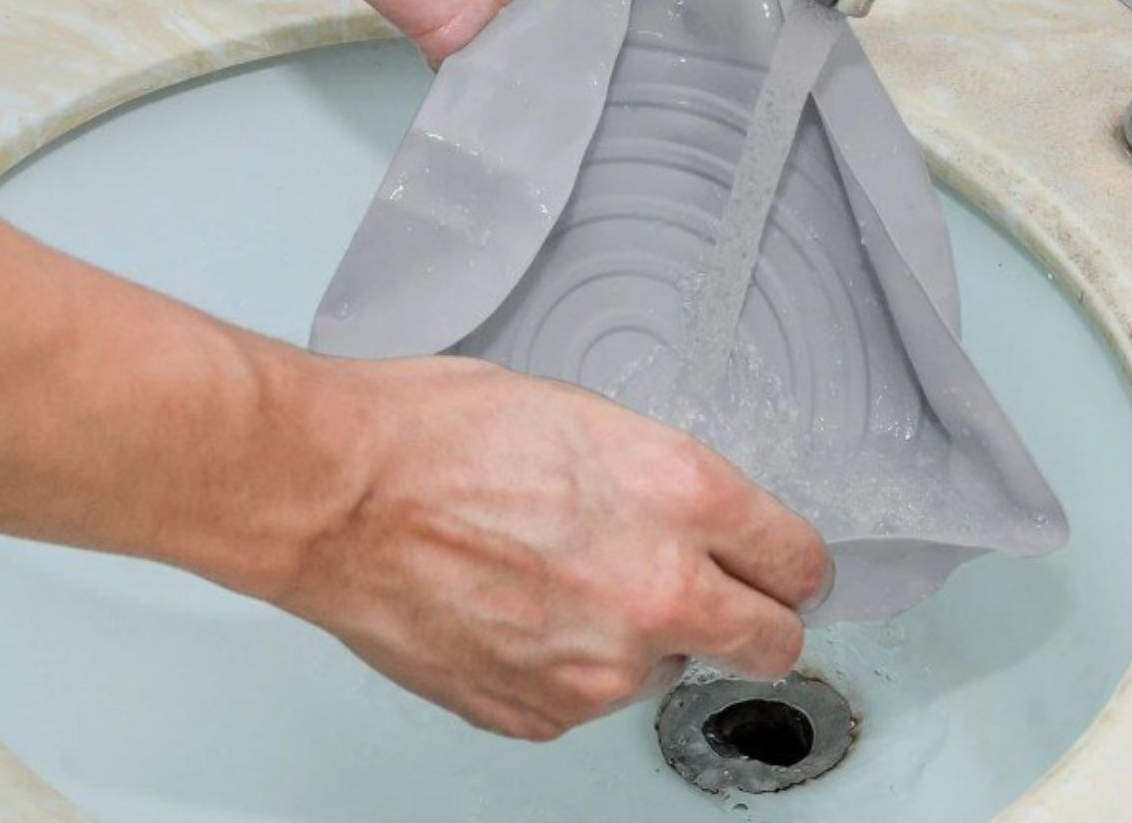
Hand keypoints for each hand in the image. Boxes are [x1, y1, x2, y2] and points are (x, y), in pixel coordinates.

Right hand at [273, 356, 829, 739]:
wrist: (333, 492)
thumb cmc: (435, 433)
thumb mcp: (582, 416)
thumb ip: (659, 480)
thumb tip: (694, 522)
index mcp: (679, 493)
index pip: (798, 559)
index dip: (793, 564)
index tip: (783, 570)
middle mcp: (656, 591)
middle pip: (774, 642)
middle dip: (756, 620)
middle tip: (716, 597)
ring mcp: (599, 668)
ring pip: (668, 669)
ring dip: (641, 636)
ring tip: (561, 577)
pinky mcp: (538, 714)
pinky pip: (588, 696)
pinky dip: (571, 663)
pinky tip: (517, 608)